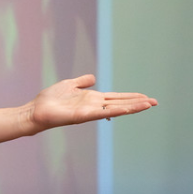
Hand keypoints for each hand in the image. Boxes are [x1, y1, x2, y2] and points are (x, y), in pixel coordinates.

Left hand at [30, 74, 156, 130]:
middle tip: (155, 102)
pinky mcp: (84, 115)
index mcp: (92, 99)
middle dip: (138, 103)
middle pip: (121, 103)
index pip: (116, 97)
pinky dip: (117, 110)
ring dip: (133, 107)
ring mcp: (91, 111)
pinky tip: (128, 109)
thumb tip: (93, 78)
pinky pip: (104, 112)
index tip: (146, 97)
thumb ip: (82, 82)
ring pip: (117, 108)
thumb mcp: (68, 85)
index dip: (131, 97)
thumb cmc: (50, 100)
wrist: (36, 111)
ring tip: (149, 104)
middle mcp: (94, 106)